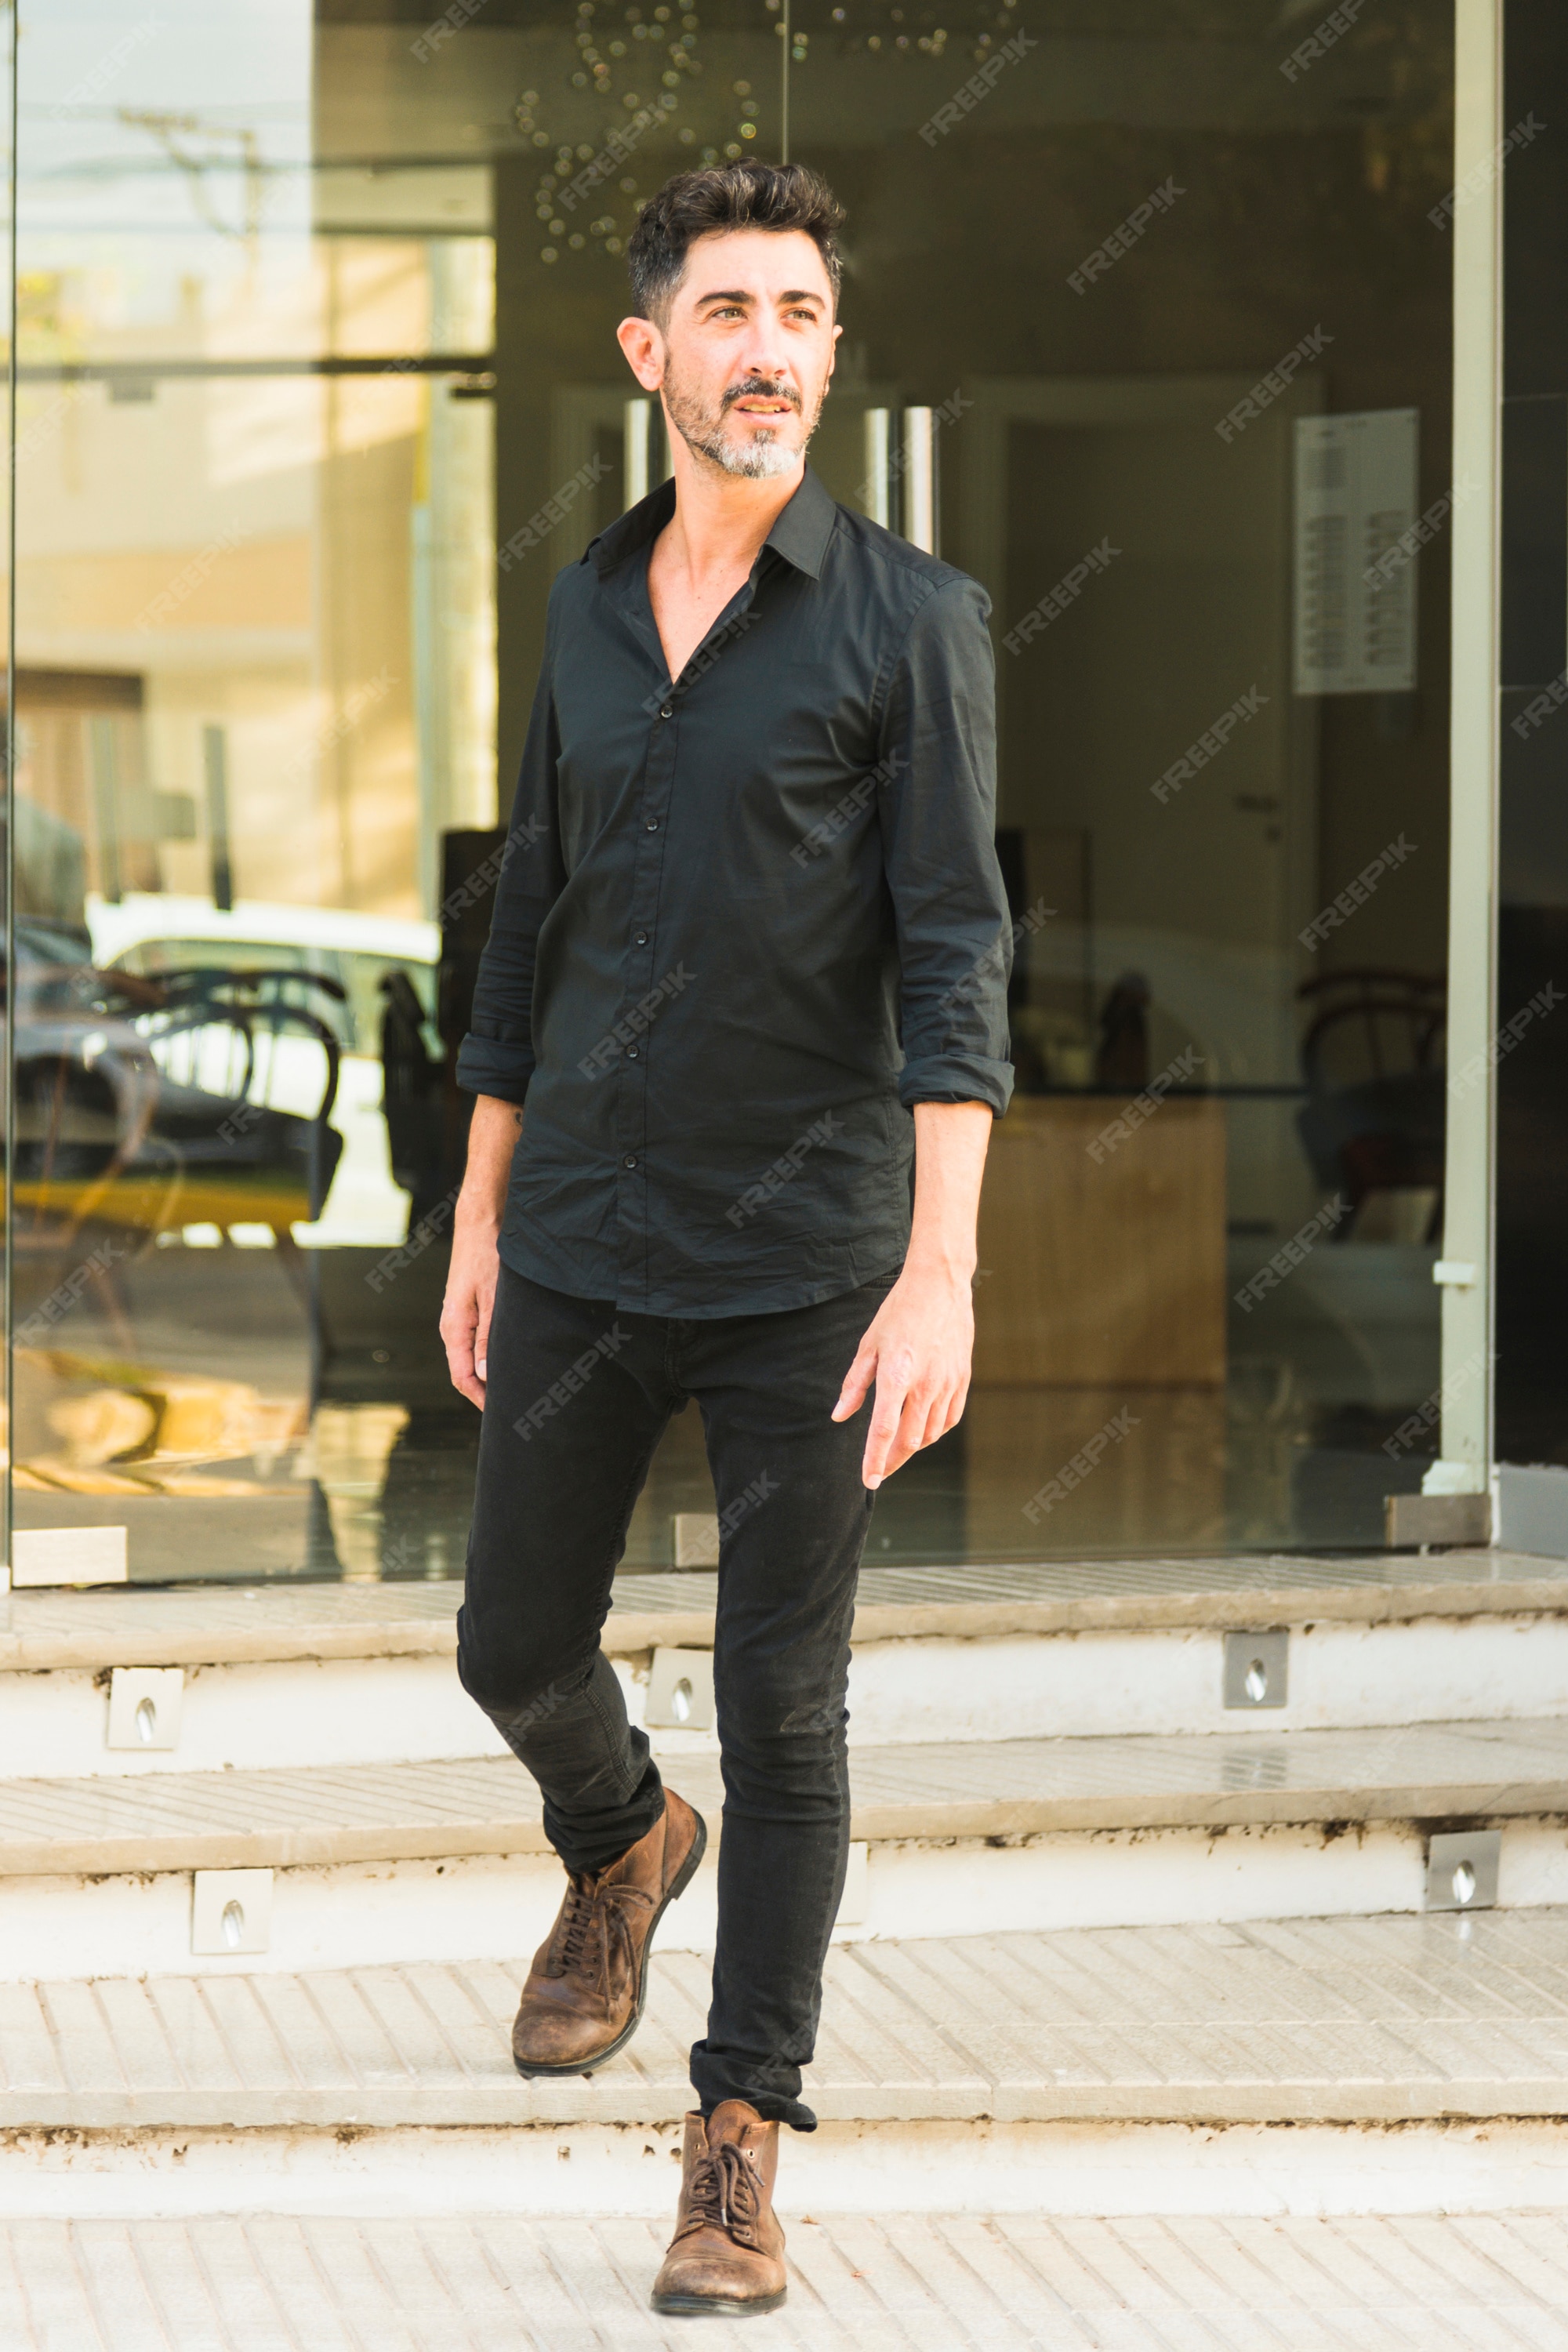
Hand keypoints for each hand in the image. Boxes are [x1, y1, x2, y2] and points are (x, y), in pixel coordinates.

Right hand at [440, 1216, 499, 1408]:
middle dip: (486, 1390)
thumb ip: (488, 1338)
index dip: (480, 1398)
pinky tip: (508, 1356)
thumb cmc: (487, 1257)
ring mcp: (460, 1318)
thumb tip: (485, 1375)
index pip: (461, 1377)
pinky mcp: (469, 1309)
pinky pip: (476, 1340)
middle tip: (514, 1403)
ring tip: (515, 1384)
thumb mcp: (493, 1300)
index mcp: (453, 1328)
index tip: (501, 1413)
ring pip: (472, 1355)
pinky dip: (490, 1353)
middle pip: (465, 1370)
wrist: (480, 1223)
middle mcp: (452, 1326)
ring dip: (490, 1371)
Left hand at [831, 1258, 974, 1487]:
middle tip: (878, 1470)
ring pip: (931, 1434)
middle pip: (909, 1441)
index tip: (868, 1480)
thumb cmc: (898, 1312)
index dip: (874, 1460)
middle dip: (892, 1461)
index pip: (884, 1430)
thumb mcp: (868, 1345)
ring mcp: (948, 1383)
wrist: (939, 1285)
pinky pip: (949, 1419)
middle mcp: (925, 1384)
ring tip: (896, 1449)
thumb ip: (854, 1384)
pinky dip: (934, 1432)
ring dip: (912, 1447)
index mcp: (897, 1375)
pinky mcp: (963, 1379)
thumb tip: (839, 1416)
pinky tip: (921, 1431)